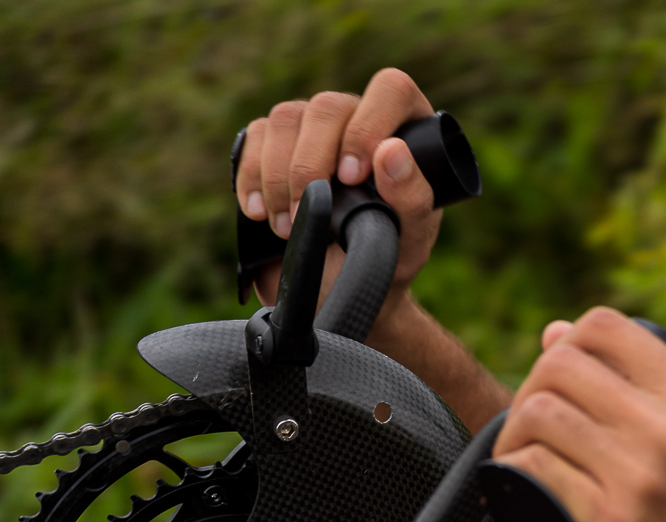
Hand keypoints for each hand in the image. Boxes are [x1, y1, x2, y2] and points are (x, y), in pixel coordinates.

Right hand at [235, 68, 441, 312]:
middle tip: (312, 213)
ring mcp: (313, 126)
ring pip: (286, 117)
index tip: (352, 178)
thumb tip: (392, 151)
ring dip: (280, 175)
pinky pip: (255, 136)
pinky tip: (259, 213)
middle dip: (313, 163)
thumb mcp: (410, 240)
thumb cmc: (387, 260)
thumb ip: (413, 199)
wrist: (344, 287)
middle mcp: (358, 117)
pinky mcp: (274, 142)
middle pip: (327, 107)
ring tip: (289, 226)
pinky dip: (252, 176)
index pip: (390, 90)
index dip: (368, 125)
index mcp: (406, 131)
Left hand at [495, 309, 665, 521]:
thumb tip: (556, 332)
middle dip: (534, 397)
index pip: (603, 328)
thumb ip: (621, 384)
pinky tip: (530, 504)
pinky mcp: (609, 520)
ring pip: (537, 412)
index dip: (565, 352)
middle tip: (541, 441)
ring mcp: (645, 478)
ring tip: (536, 474)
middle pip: (559, 365)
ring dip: (517, 441)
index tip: (568, 393)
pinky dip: (511, 481)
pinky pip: (527, 465)